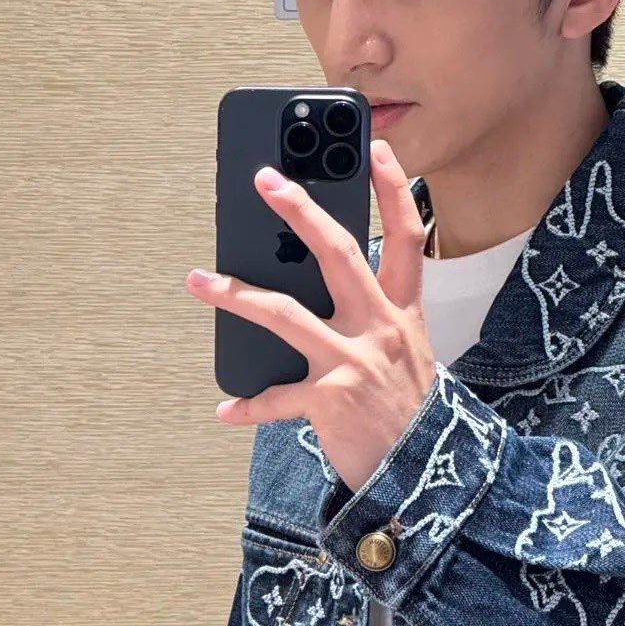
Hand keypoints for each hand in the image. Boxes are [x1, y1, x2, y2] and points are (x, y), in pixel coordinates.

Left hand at [185, 138, 436, 492]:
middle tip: (264, 180)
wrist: (426, 477)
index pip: (406, 238)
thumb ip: (371, 317)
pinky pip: (278, 396)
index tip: (377, 148)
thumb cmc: (408, 412)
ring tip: (198, 280)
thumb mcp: (404, 354)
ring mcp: (355, 362)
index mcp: (403, 312)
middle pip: (338, 254)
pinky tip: (227, 408)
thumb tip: (310, 284)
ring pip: (284, 313)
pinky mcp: (331, 399)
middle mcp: (381, 328)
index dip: (394, 189)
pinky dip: (250, 404)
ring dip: (235, 294)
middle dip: (299, 211)